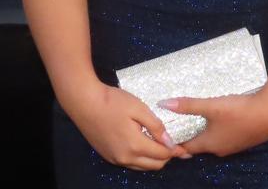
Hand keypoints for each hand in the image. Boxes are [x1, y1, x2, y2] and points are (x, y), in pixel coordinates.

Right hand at [61, 83, 181, 170]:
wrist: (84, 103)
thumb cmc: (112, 101)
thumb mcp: (139, 108)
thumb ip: (156, 126)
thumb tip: (170, 141)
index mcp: (135, 145)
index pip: (162, 155)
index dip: (175, 150)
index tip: (183, 145)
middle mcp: (126, 157)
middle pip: (154, 165)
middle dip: (166, 157)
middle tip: (173, 146)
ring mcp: (115, 159)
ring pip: (142, 167)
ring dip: (153, 159)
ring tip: (159, 145)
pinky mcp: (108, 156)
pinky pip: (130, 164)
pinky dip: (140, 159)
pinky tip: (142, 145)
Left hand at [162, 94, 267, 157]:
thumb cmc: (239, 112)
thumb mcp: (211, 106)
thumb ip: (188, 105)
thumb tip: (163, 103)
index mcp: (209, 144)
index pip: (187, 148)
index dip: (176, 143)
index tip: (166, 136)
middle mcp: (220, 149)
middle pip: (200, 146)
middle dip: (189, 137)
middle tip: (179, 126)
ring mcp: (234, 146)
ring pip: (213, 142)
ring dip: (205, 133)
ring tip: (197, 121)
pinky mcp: (244, 140)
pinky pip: (226, 138)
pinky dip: (218, 131)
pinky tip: (220, 119)